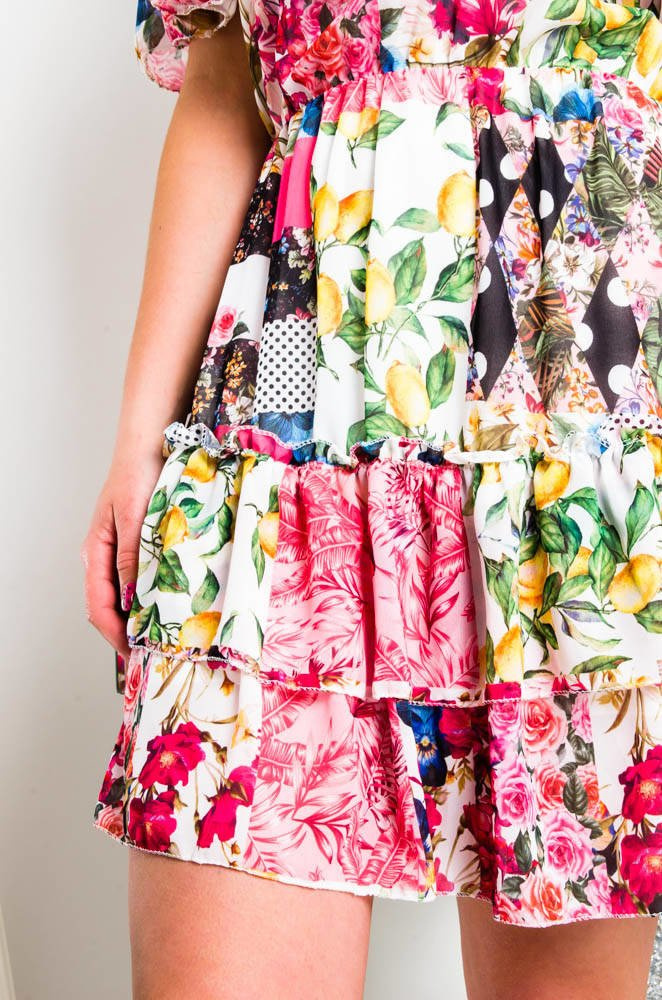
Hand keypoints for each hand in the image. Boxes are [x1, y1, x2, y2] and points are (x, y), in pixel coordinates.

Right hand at [81, 452, 163, 658]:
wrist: (151, 446)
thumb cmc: (138, 475)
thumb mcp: (134, 519)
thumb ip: (132, 558)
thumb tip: (130, 600)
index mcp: (96, 553)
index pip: (98, 605)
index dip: (114, 633)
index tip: (134, 651)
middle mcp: (107, 557)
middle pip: (111, 607)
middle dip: (128, 632)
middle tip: (155, 652)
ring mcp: (124, 552)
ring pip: (128, 596)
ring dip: (143, 616)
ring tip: (165, 635)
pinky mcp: (142, 546)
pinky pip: (143, 579)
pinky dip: (154, 596)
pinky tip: (172, 604)